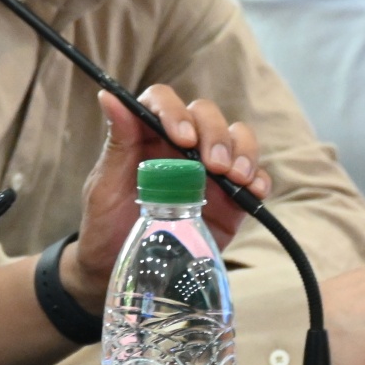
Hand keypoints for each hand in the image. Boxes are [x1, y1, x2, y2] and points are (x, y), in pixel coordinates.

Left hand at [64, 85, 265, 307]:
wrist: (116, 268)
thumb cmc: (105, 222)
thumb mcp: (105, 185)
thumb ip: (117, 142)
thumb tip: (108, 96)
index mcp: (146, 134)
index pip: (164, 101)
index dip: (175, 111)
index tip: (181, 137)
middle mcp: (181, 146)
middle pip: (207, 115)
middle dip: (214, 134)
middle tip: (212, 165)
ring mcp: (209, 171)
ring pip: (236, 139)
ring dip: (241, 152)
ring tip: (235, 176)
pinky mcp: (230, 200)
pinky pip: (254, 179)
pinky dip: (259, 180)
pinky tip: (253, 191)